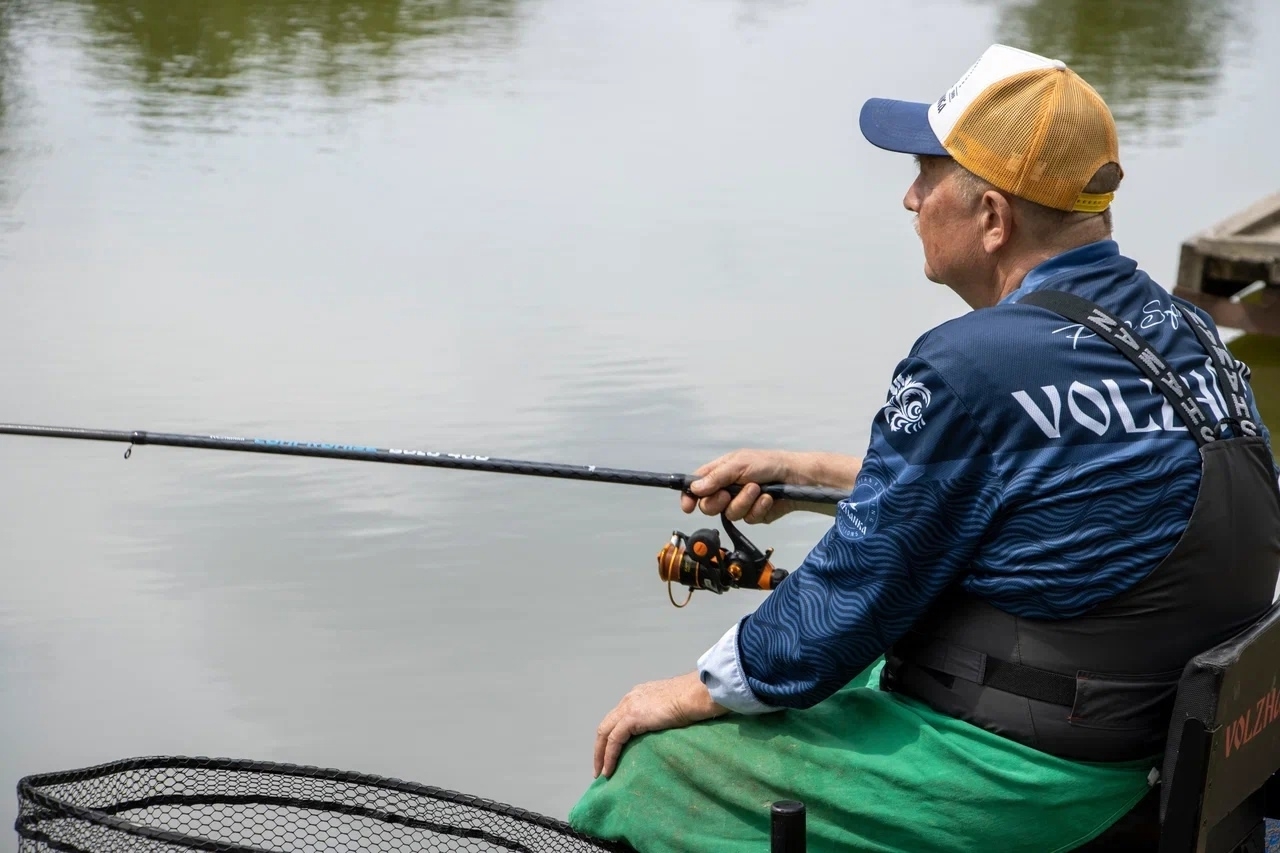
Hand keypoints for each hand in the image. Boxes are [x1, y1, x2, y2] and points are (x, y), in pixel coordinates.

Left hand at [593, 671, 726, 777]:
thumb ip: (659, 715)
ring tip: (601, 772)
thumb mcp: (668, 707)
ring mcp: (628, 707)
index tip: (610, 753)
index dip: (611, 737)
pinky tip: (609, 769)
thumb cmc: (689, 701)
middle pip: (606, 726)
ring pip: (605, 733)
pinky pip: (614, 740)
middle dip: (600, 748)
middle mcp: (628, 699)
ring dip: (601, 755)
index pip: (617, 718)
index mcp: (636, 696)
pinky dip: (609, 755)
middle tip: (599, 766)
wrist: (693, 695)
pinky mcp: (631, 718)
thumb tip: (660, 729)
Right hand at [680, 449, 798, 523]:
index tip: (688, 507)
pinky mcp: (754, 515)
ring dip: (744, 501)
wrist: (796, 478)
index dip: (689, 497)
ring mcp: (740, 504)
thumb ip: (716, 478)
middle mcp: (726, 490)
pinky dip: (759, 507)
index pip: (696, 486)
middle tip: (729, 494)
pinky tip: (767, 498)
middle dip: (718, 501)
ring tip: (758, 490)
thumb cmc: (767, 464)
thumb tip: (694, 489)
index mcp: (719, 473)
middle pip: (708, 506)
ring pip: (729, 514)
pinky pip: (749, 518)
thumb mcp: (739, 464)